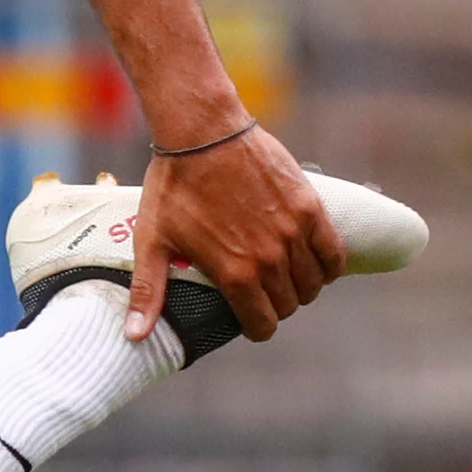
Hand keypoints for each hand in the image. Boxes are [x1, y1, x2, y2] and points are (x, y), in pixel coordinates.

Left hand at [125, 126, 342, 342]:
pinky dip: (328, 265)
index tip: (251, 320)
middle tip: (262, 294)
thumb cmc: (173, 187)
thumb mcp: (152, 241)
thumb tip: (136, 336)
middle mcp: (270, 259)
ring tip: (285, 278)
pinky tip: (314, 263)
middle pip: (289, 305)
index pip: (262, 323)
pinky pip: (335, 253)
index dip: (256, 327)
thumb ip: (148, 291)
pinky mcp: (311, 209)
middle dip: (276, 306)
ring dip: (301, 287)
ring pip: (313, 283)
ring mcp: (294, 234)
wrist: (203, 135)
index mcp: (234, 273)